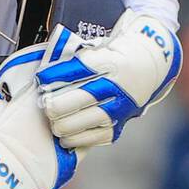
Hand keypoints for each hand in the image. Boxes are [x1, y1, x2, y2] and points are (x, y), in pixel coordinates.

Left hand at [36, 10, 181, 149]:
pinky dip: (75, 138)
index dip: (55, 77)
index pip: (79, 70)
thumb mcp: (98, 50)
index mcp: (111, 62)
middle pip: (80, 99)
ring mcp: (120, 107)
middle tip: (45, 105)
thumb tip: (44, 79)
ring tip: (53, 122)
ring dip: (63, 124)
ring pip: (86, 121)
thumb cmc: (113, 58)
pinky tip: (65, 135)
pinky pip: (93, 137)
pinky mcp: (119, 125)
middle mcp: (118, 86)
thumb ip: (74, 63)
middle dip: (56, 105)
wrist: (147, 66)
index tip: (40, 80)